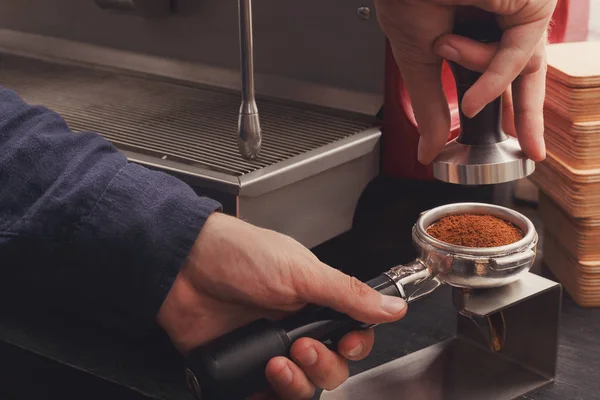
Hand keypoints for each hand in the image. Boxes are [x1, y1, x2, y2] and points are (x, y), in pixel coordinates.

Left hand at [157, 212, 407, 398]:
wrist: (183, 267)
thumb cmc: (239, 256)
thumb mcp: (300, 272)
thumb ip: (348, 295)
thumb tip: (394, 307)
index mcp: (314, 302)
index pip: (351, 336)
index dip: (354, 346)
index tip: (347, 343)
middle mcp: (294, 328)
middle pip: (330, 368)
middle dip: (321, 365)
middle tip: (301, 347)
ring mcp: (268, 348)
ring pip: (300, 387)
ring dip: (295, 383)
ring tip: (275, 363)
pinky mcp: (241, 365)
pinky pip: (262, 395)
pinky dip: (265, 396)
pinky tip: (260, 383)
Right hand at [373, 0, 556, 163]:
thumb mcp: (417, 60)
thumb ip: (430, 107)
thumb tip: (429, 150)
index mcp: (472, 28)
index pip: (498, 71)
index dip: (502, 105)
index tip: (508, 138)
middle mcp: (498, 19)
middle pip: (526, 72)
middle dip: (526, 115)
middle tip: (530, 148)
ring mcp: (516, 9)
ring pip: (517, 67)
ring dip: (481, 77)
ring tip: (445, 48)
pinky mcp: (529, 4)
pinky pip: (518, 55)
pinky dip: (494, 76)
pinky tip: (474, 94)